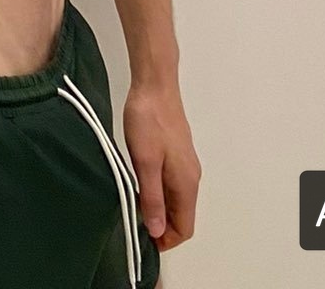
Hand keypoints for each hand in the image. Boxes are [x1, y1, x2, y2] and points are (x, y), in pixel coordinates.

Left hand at [122, 75, 200, 251]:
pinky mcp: (176, 152)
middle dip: (161, 226)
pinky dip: (158, 192)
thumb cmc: (149, 120)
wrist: (155, 84)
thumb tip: (157, 230)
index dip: (166, 240)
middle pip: (181, 215)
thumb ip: (152, 198)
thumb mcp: (145, 163)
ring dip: (158, 208)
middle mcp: (191, 176)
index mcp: (186, 183)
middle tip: (134, 221)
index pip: (185, 227)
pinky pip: (171, 183)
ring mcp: (185, 163)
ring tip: (134, 203)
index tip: (143, 239)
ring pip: (176, 199)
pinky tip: (139, 182)